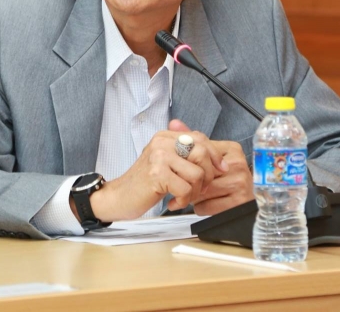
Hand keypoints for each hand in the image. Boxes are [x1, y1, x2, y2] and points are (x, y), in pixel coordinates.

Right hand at [87, 124, 226, 221]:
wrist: (118, 197)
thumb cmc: (144, 183)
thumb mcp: (166, 163)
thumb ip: (186, 155)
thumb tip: (217, 159)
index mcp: (165, 137)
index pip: (200, 138)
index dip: (214, 155)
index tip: (221, 170)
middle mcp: (162, 142)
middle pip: (202, 154)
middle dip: (207, 176)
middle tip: (198, 189)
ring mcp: (159, 157)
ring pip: (197, 174)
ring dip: (194, 192)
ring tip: (182, 198)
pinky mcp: (157, 174)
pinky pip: (186, 188)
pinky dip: (183, 201)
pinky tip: (173, 203)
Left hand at [189, 140, 253, 215]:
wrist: (246, 201)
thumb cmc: (226, 178)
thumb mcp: (211, 156)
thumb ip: (193, 140)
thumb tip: (174, 123)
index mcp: (232, 149)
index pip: (201, 155)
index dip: (189, 165)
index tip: (183, 170)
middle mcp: (238, 164)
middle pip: (201, 174)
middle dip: (191, 182)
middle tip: (187, 185)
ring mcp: (240, 183)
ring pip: (201, 191)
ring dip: (194, 196)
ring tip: (196, 195)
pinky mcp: (237, 202)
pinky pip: (205, 206)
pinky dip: (200, 208)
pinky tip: (205, 204)